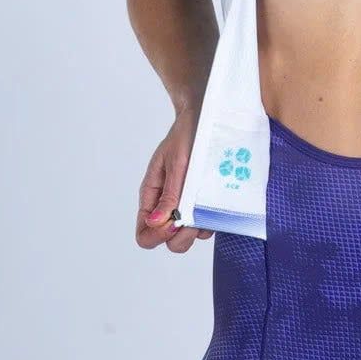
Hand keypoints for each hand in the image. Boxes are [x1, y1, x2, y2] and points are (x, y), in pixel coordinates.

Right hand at [136, 109, 213, 253]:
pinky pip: (206, 223)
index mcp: (153, 196)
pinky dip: (211, 219)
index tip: (173, 222)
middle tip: (192, 217)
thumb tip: (156, 222)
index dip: (157, 236)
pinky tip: (216, 203)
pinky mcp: (205, 202)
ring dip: (199, 228)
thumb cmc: (187, 135)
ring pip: (190, 235)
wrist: (207, 118)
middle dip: (180, 236)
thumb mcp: (177, 163)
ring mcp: (187, 205)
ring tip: (205, 205)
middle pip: (168, 241)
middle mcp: (168, 205)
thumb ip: (169, 194)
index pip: (144, 234)